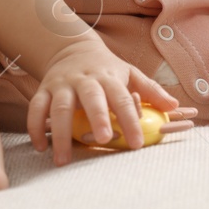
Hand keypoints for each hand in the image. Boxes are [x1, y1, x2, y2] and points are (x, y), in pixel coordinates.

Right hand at [28, 35, 182, 165]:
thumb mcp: (130, 73)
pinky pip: (36, 109)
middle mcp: (85, 81)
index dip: (130, 120)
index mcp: (109, 78)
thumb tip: (174, 105)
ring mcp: (62, 85)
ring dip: (60, 133)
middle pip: (91, 98)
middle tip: (102, 140)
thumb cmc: (106, 68)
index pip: (123, 99)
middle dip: (96, 118)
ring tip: (63, 160)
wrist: (71, 48)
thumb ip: (151, 90)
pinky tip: (41, 147)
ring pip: (59, 107)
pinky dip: (35, 128)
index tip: (137, 144)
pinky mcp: (44, 90)